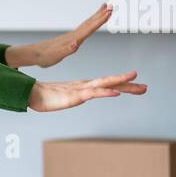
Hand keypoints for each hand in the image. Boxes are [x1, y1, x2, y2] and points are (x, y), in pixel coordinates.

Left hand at [6, 3, 112, 67]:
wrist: (34, 54)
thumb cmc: (45, 57)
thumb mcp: (56, 55)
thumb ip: (66, 50)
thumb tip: (76, 44)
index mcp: (73, 38)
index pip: (89, 28)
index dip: (100, 21)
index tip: (109, 12)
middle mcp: (73, 35)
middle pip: (90, 23)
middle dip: (101, 15)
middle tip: (112, 6)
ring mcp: (72, 36)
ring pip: (87, 24)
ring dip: (96, 16)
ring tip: (105, 8)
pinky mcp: (69, 39)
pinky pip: (83, 29)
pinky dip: (90, 23)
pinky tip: (91, 23)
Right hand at [28, 71, 146, 111]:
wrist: (30, 94)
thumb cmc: (43, 97)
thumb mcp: (62, 99)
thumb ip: (69, 97)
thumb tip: (75, 99)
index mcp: (84, 88)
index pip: (107, 85)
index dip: (122, 85)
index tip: (137, 86)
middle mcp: (85, 86)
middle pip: (110, 83)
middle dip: (128, 85)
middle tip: (145, 88)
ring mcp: (80, 89)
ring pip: (104, 84)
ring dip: (120, 81)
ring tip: (135, 78)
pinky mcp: (75, 95)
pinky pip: (93, 93)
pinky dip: (105, 92)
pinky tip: (116, 92)